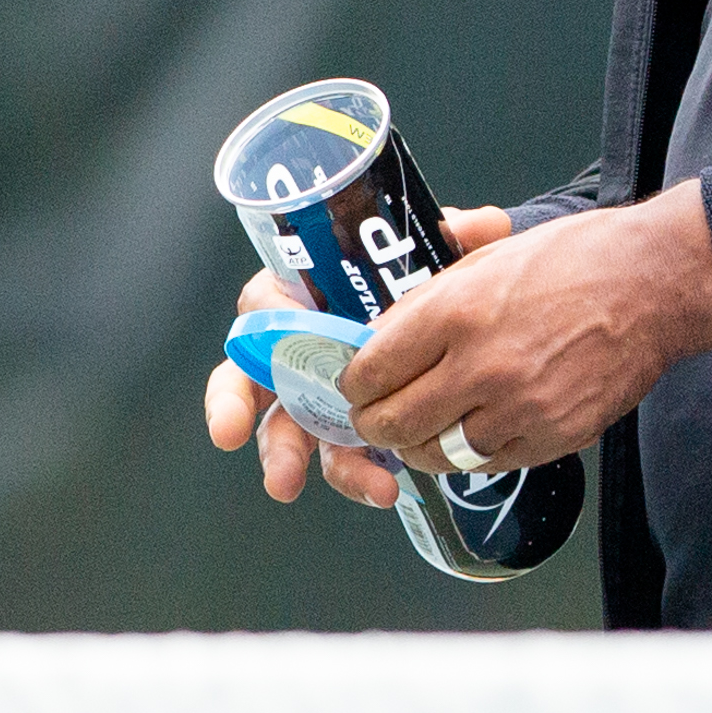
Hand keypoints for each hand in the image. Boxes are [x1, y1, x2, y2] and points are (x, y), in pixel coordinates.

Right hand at [202, 205, 512, 511]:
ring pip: (284, 430)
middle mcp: (296, 352)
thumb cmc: (418, 289)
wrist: (451, 332)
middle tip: (229, 430)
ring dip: (283, 457)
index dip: (263, 312)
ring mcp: (314, 400)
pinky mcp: (344, 436)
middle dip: (233, 404)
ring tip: (287, 484)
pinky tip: (379, 488)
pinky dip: (354, 476)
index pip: (265, 298)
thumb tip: (482, 223)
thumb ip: (455, 235)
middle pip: (247, 375)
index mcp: (305, 300)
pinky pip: (339, 459)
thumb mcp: (436, 256)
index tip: (272, 323)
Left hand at [341, 186, 711, 475]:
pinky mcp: (553, 436)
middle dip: (374, 425)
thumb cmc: (575, 260)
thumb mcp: (485, 260)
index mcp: (456, 312)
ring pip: (438, 454)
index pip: (371, 371)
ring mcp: (520, 408)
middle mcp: (482, 366)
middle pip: (394, 424)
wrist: (652, 284)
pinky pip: (490, 463)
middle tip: (374, 419)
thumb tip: (380, 338)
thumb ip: (427, 304)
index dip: (353, 385)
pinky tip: (472, 432)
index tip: (354, 386)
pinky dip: (472, 453)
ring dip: (420, 446)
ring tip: (420, 432)